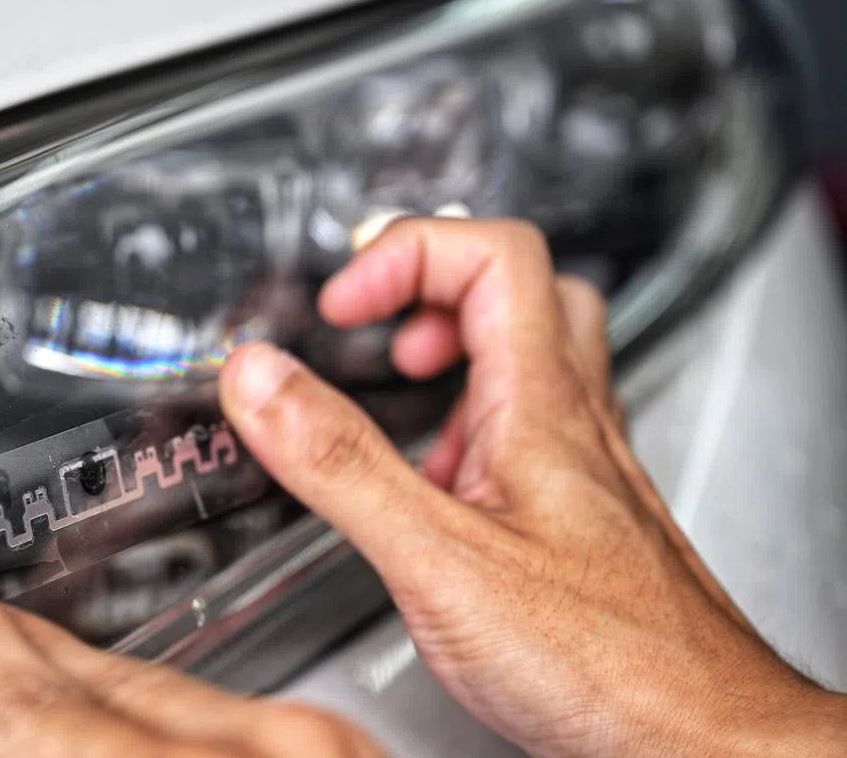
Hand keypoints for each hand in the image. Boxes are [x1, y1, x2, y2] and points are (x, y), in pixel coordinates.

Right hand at [0, 506, 386, 757]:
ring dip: (71, 669)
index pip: (40, 708)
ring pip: (154, 691)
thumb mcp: (239, 746)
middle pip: (93, 686)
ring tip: (8, 639)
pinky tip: (119, 707)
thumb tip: (28, 722)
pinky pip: (208, 714)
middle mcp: (273, 754)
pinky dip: (143, 707)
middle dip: (0, 638)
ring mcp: (309, 752)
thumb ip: (103, 732)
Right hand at [217, 218, 846, 757]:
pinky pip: (531, 431)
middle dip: (434, 285)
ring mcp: (584, 469)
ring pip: (532, 359)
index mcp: (543, 407)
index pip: (491, 256)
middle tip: (379, 320)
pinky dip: (472, 425)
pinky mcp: (581, 517)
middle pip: (522, 290)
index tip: (345, 306)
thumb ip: (343, 465)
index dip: (405, 256)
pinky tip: (442, 482)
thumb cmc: (609, 663)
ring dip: (455, 354)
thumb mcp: (440, 558)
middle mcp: (574, 424)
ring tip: (402, 391)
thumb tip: (264, 380)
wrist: (701, 740)